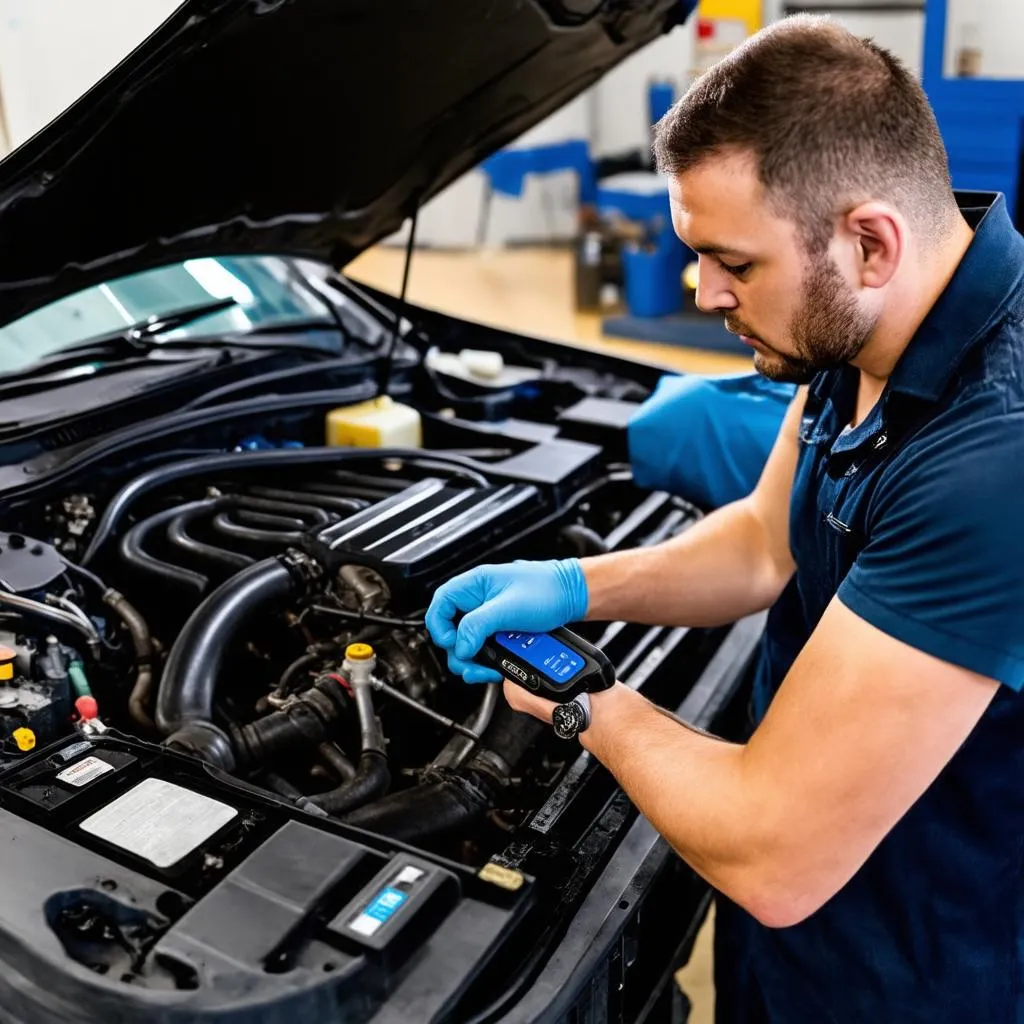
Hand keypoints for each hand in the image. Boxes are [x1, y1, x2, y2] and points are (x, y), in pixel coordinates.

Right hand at [425, 559, 587, 682]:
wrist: (572, 596)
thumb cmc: (546, 590)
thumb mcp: (508, 609)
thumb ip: (479, 626)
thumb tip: (459, 647)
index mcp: (473, 585)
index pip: (440, 606)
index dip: (440, 628)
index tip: (453, 644)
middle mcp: (476, 600)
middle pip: (451, 631)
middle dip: (460, 653)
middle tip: (473, 665)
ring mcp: (487, 616)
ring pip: (466, 643)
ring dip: (473, 661)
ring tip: (487, 670)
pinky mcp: (498, 629)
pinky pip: (483, 647)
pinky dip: (486, 660)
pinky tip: (496, 666)